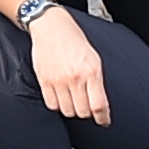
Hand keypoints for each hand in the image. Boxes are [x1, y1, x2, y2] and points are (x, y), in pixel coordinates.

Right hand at [29, 6, 112, 124]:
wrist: (51, 26)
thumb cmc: (74, 40)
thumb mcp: (94, 58)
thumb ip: (97, 81)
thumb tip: (100, 104)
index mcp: (91, 71)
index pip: (99, 105)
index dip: (103, 118)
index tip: (103, 121)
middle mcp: (75, 78)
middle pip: (83, 112)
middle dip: (87, 113)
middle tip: (87, 107)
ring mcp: (58, 80)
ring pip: (67, 111)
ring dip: (72, 110)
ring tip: (73, 101)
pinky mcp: (44, 80)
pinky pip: (51, 104)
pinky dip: (57, 105)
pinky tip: (61, 98)